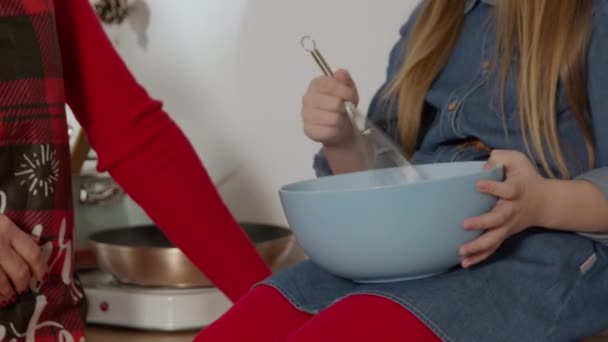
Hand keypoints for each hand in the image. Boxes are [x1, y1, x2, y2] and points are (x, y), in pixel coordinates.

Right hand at [0, 215, 46, 304]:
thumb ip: (14, 235)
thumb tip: (34, 252)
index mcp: (6, 228)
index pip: (32, 252)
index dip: (40, 267)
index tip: (42, 276)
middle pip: (20, 271)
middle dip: (23, 284)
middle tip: (23, 290)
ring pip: (1, 282)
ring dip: (7, 294)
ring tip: (9, 297)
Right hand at [301, 69, 358, 146]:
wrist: (338, 126)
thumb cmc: (341, 106)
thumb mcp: (347, 89)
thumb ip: (345, 80)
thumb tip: (341, 73)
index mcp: (316, 84)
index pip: (332, 84)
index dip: (346, 92)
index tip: (352, 97)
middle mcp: (308, 98)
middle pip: (335, 103)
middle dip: (345, 107)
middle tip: (345, 109)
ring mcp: (306, 115)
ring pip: (335, 118)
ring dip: (342, 120)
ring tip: (340, 119)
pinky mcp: (309, 130)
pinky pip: (330, 131)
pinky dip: (337, 130)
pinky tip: (335, 127)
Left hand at [460, 150, 548, 267]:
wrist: (544, 203)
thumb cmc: (525, 178)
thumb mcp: (518, 161)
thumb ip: (502, 158)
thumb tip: (486, 165)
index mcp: (516, 191)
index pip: (507, 190)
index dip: (493, 187)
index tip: (478, 184)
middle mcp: (512, 210)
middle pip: (499, 219)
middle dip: (483, 223)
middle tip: (465, 224)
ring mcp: (508, 226)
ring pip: (494, 239)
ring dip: (478, 246)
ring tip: (461, 251)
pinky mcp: (503, 234)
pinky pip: (492, 248)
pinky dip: (479, 257)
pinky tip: (465, 263)